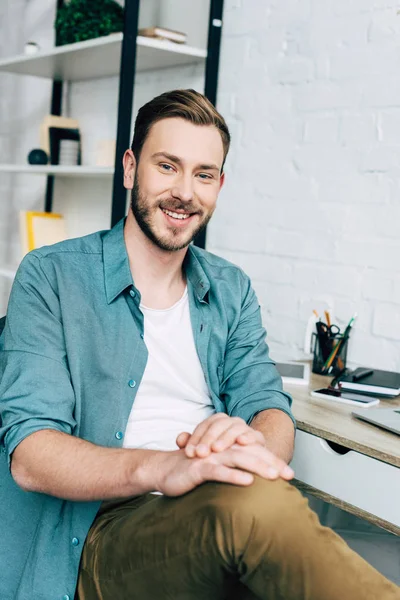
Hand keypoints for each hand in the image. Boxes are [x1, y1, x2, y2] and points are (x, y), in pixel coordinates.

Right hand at [154, 443, 293, 496]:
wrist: (164, 469)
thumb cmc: (195, 470)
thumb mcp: (217, 468)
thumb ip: (236, 468)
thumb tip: (260, 480)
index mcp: (228, 446)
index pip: (255, 450)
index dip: (273, 460)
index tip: (290, 475)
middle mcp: (222, 447)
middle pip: (250, 451)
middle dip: (271, 462)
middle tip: (288, 475)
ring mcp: (210, 456)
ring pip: (238, 457)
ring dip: (258, 466)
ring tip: (274, 476)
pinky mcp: (199, 466)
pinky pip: (218, 470)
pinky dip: (233, 476)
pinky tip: (247, 481)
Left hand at [176, 413, 265, 458]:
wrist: (243, 466)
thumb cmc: (218, 459)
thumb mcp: (203, 453)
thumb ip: (190, 444)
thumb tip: (180, 439)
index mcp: (217, 422)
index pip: (205, 425)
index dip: (196, 438)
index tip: (189, 452)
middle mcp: (231, 423)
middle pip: (219, 424)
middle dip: (208, 439)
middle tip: (200, 453)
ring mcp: (245, 429)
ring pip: (235, 428)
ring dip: (225, 438)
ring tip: (216, 449)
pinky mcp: (258, 439)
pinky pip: (255, 435)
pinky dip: (249, 437)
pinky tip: (242, 442)